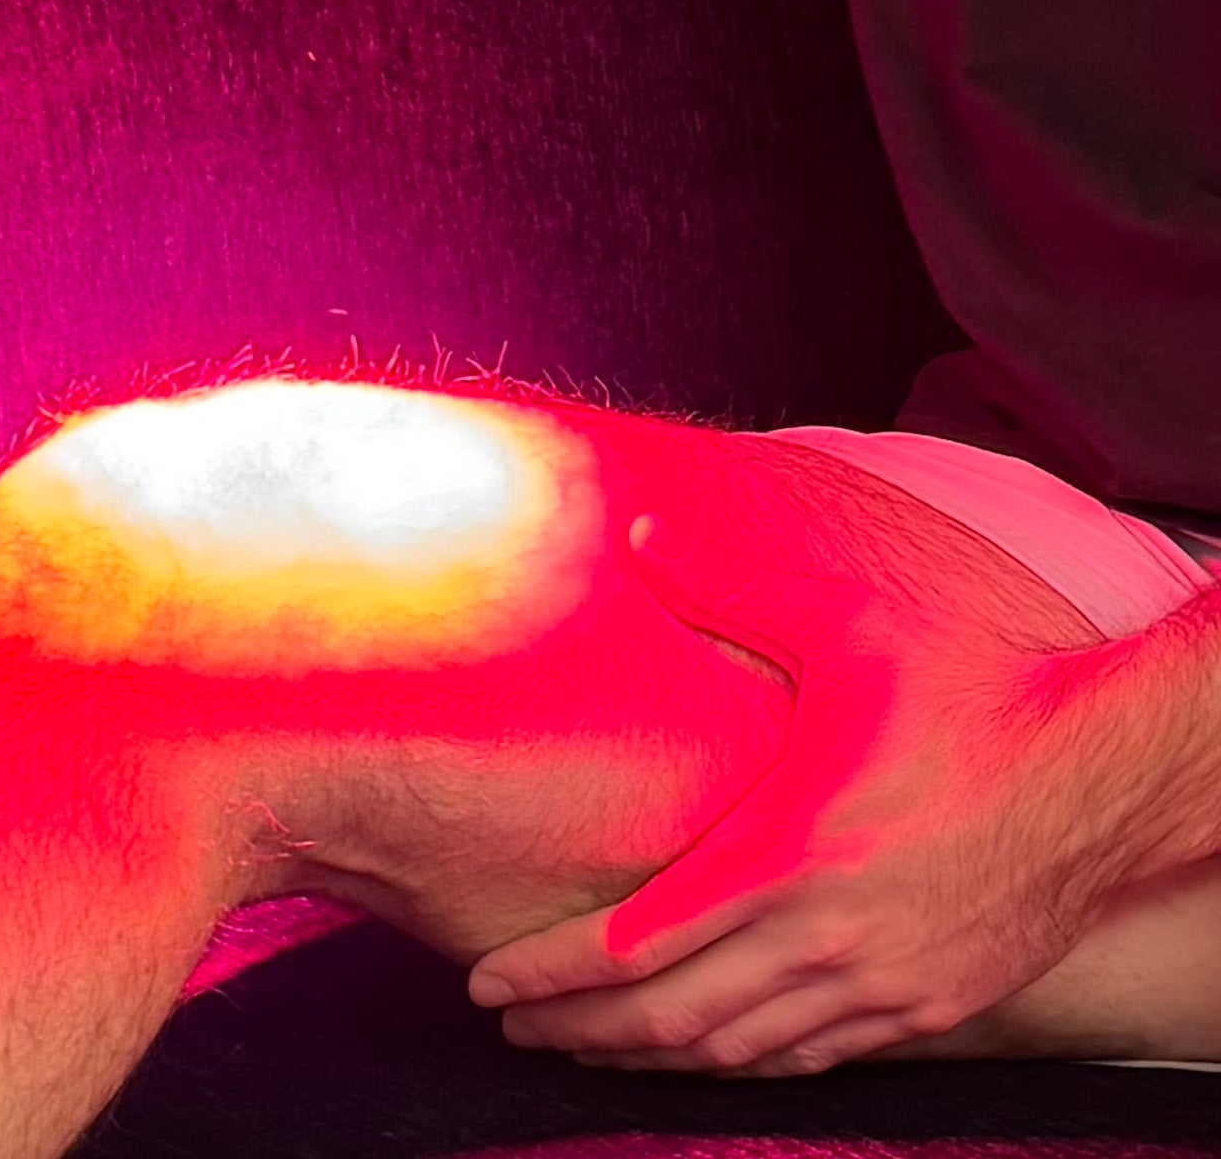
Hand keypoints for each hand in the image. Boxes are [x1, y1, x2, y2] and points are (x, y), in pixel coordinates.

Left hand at [466, 515, 1155, 1078]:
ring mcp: (883, 985)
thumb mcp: (847, 624)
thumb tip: (643, 529)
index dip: (555, 973)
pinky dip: (740, 1061)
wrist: (1102, 774)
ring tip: (581, 1048)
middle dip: (579, 1030)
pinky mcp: (930, 1006)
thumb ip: (732, 586)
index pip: (640, 944)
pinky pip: (811, 1056)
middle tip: (512, 1027)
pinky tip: (701, 1052)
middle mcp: (828, 938)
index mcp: (791, 854)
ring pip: (738, 1051)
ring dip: (649, 1058)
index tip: (490, 984)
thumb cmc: (970, 690)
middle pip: (673, 1017)